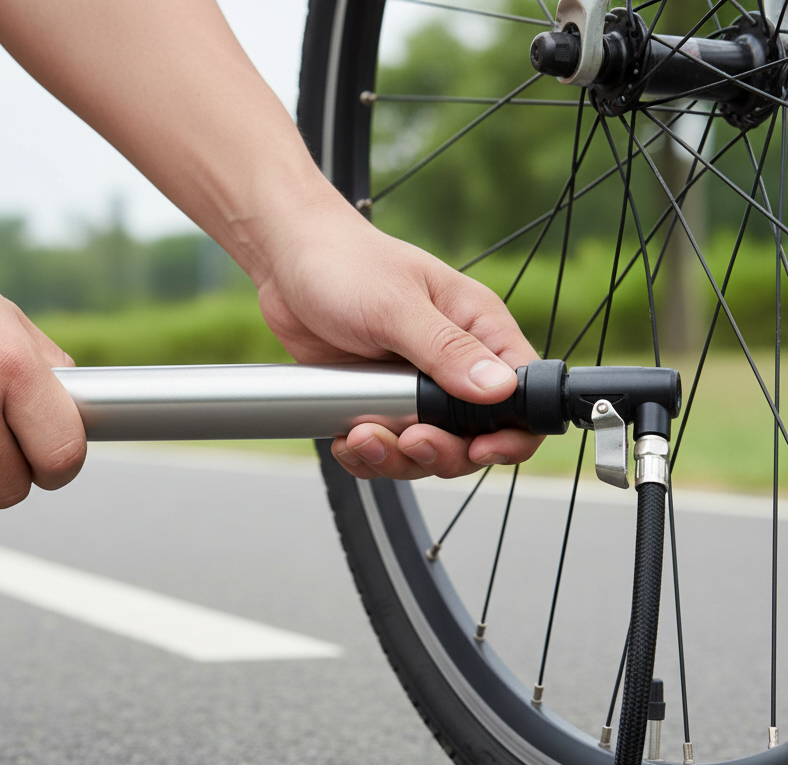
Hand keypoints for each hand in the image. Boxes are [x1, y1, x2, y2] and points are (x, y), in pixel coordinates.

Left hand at [255, 198, 541, 479]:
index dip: (511, 433)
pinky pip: (386, 448)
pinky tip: (347, 441)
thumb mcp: (396, 306)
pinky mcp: (379, 401)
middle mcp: (453, 364)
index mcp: (478, 329)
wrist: (286, 261)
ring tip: (362, 437)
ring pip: (426, 451)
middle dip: (441, 452)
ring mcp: (414, 388)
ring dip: (396, 458)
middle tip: (409, 440)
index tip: (480, 448)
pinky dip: (367, 456)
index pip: (522, 394)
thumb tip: (500, 388)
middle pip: (473, 438)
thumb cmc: (345, 263)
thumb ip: (447, 350)